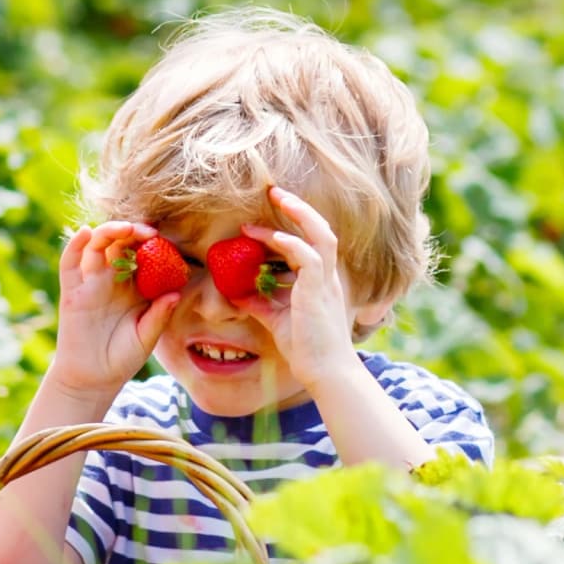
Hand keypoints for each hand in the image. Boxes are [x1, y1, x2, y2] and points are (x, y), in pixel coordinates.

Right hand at [45, 220, 179, 401]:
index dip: (152, 243)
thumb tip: (176, 294)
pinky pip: (70, 263)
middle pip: (119, 244)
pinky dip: (74, 244)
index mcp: (133, 287)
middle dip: (133, 232)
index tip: (166, 239)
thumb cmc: (122, 358)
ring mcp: (90, 284)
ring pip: (96, 246)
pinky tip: (85, 233)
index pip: (142, 255)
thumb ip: (159, 316)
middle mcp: (112, 280)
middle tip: (148, 231)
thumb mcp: (147, 337)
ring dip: (109, 231)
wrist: (93, 379)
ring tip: (124, 228)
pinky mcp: (72, 292)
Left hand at [238, 187, 363, 388]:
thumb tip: (236, 293)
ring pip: (321, 234)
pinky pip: (309, 257)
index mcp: (321, 281)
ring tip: (277, 196)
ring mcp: (326, 282)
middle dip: (298, 207)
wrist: (325, 373)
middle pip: (320, 229)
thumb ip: (259, 303)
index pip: (309, 242)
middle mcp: (327, 276)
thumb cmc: (306, 349)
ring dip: (299, 213)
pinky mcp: (319, 291)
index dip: (287, 226)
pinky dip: (290, 243)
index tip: (255, 223)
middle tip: (273, 191)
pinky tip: (270, 238)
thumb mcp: (275, 320)